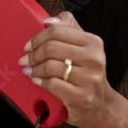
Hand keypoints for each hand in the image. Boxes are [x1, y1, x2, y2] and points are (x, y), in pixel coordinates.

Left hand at [18, 12, 115, 127]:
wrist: (101, 106)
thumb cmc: (87, 73)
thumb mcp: (83, 47)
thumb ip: (68, 29)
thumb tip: (48, 21)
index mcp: (93, 42)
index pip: (58, 31)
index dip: (38, 38)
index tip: (28, 45)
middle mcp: (94, 59)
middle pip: (52, 48)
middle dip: (34, 54)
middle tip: (25, 60)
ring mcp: (90, 79)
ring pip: (50, 66)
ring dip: (35, 69)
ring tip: (29, 71)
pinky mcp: (82, 97)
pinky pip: (53, 84)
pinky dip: (40, 82)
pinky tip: (37, 81)